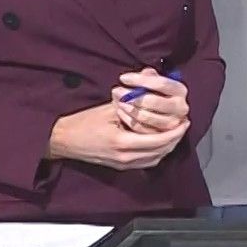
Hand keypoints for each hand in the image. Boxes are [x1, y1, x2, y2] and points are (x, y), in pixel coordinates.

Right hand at [48, 101, 188, 169]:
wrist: (62, 141)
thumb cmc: (82, 122)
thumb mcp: (109, 108)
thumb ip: (132, 98)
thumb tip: (150, 80)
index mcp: (123, 143)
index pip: (159, 141)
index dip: (175, 132)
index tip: (184, 121)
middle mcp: (125, 157)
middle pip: (161, 152)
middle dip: (175, 139)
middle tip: (183, 126)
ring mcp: (123, 164)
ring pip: (155, 159)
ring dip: (167, 147)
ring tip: (175, 133)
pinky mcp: (120, 166)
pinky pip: (145, 162)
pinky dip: (156, 153)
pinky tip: (160, 142)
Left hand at [113, 68, 189, 133]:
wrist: (159, 112)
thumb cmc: (153, 93)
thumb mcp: (153, 82)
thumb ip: (149, 76)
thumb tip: (144, 73)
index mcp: (180, 90)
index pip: (161, 83)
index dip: (141, 80)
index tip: (123, 78)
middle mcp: (181, 108)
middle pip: (155, 102)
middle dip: (133, 96)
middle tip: (117, 91)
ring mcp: (173, 124)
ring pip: (149, 117)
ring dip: (130, 109)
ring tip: (118, 102)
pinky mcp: (162, 136)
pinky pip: (143, 129)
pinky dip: (129, 120)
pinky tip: (120, 112)